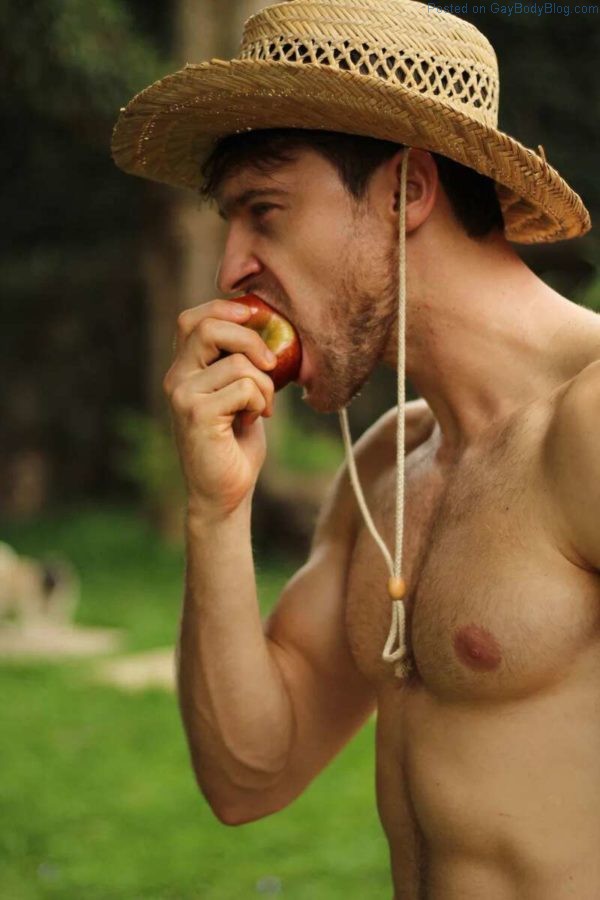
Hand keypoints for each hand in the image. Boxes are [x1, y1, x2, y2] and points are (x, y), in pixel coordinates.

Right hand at [163, 299, 277, 518]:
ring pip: (238, 362)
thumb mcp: (239, 393)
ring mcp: (182, 395)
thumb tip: (266, 326)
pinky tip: (253, 420)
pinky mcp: (196, 413)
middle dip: (251, 340)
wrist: (225, 492)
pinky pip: (244, 387)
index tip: (254, 317)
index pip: (192, 318)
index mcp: (183, 369)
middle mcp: (176, 378)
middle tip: (270, 363)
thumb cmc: (236, 443)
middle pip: (209, 327)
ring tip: (261, 406)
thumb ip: (240, 363)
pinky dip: (260, 401)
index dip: (223, 308)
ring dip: (265, 384)